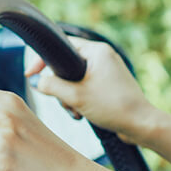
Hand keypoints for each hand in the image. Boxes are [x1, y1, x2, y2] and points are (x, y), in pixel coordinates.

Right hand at [26, 37, 157, 144]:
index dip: (42, 61)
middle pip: (66, 66)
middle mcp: (103, 56)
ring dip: (69, 97)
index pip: (61, 46)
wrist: (141, 125)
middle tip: (65, 101)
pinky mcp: (109, 85)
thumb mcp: (75, 96)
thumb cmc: (113, 107)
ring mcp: (107, 71)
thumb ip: (50, 85)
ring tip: (76, 111)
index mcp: (97, 50)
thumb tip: (36, 81)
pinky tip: (82, 115)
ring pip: (74, 80)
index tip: (30, 74)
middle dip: (61, 88)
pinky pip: (85, 88)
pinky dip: (80, 100)